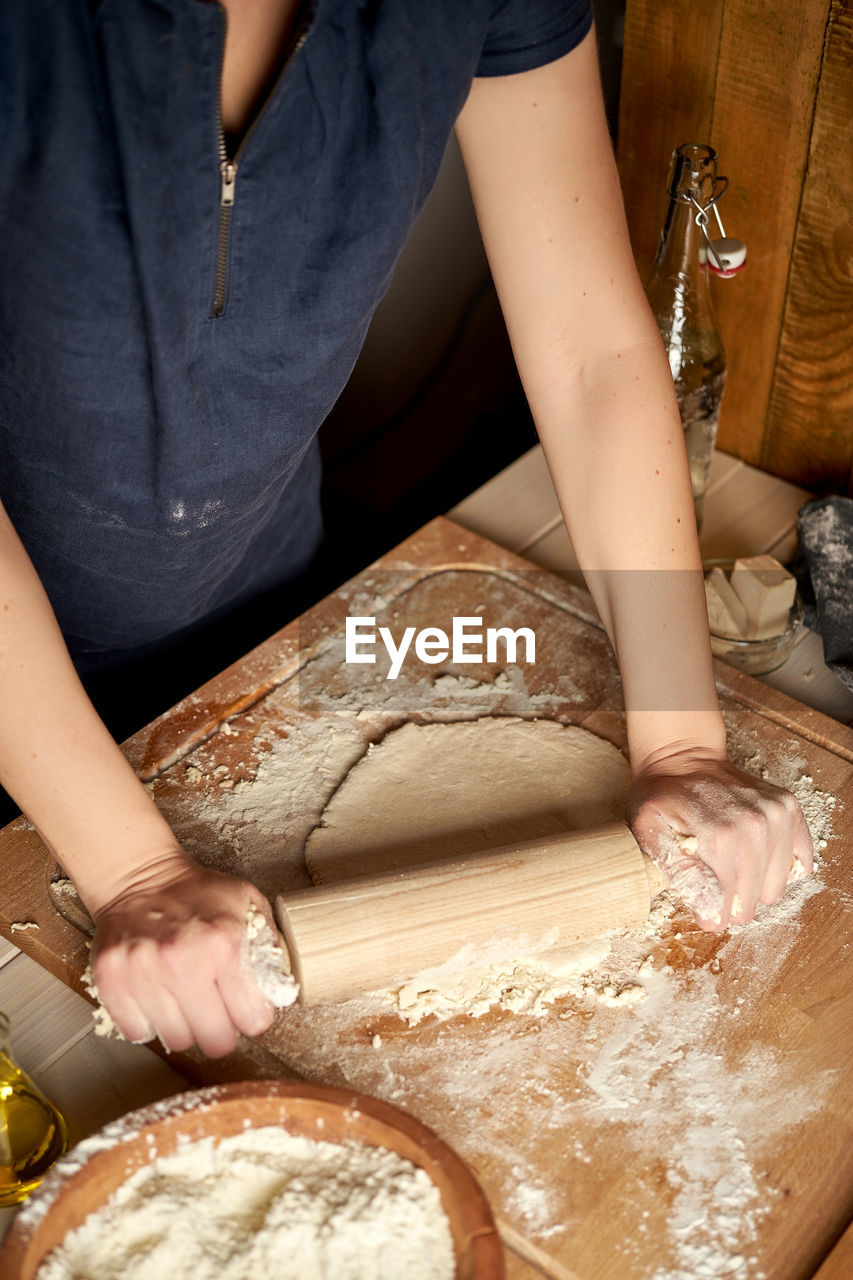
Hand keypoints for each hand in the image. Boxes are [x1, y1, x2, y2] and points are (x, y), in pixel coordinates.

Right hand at [89, 850, 282, 1056]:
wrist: (140, 877)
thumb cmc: (198, 894)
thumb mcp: (249, 905)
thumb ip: (271, 947)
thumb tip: (282, 990)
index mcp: (224, 943)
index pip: (254, 1021)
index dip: (252, 1015)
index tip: (245, 1005)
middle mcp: (183, 961)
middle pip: (217, 1042)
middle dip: (221, 1028)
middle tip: (215, 1008)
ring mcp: (143, 973)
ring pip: (178, 1041)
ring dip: (185, 1025)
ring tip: (184, 995)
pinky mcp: (111, 981)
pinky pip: (139, 1032)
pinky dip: (149, 1021)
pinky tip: (156, 995)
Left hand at [628, 750, 813, 930]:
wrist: (683, 760)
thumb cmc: (662, 799)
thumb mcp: (649, 832)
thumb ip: (678, 873)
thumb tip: (710, 914)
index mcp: (718, 837)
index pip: (723, 908)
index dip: (710, 912)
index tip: (701, 902)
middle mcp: (753, 827)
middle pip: (751, 902)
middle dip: (730, 899)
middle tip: (713, 876)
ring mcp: (775, 816)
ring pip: (774, 889)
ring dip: (754, 884)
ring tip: (731, 862)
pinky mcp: (789, 809)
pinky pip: (799, 864)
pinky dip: (779, 868)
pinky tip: (756, 856)